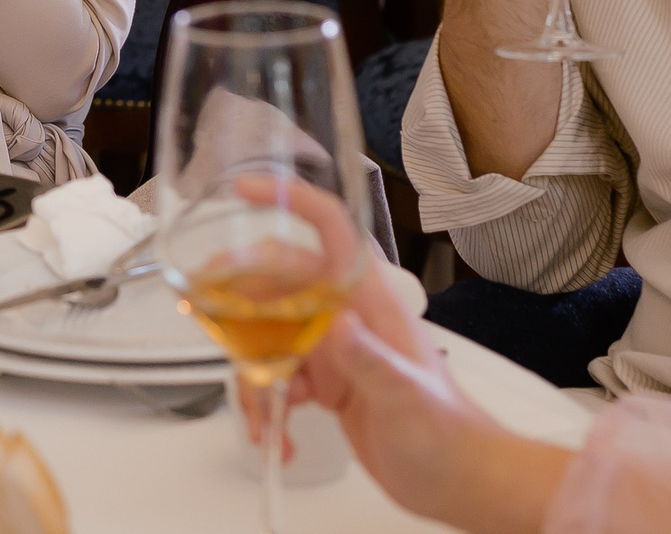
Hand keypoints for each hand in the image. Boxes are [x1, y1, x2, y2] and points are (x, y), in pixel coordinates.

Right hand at [248, 180, 569, 531]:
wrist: (458, 480)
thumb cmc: (448, 435)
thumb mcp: (409, 398)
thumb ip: (373, 360)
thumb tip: (338, 324)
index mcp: (370, 301)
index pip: (331, 230)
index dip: (291, 200)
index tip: (246, 190)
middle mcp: (347, 314)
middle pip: (279, 284)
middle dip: (240, 303)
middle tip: (211, 322)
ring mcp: (334, 348)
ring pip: (269, 335)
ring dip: (253, 374)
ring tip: (263, 417)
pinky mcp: (326, 381)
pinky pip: (277, 376)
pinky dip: (267, 404)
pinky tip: (277, 435)